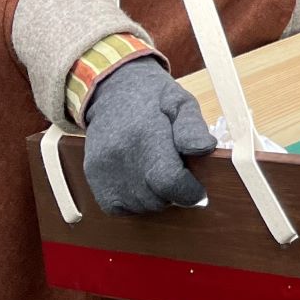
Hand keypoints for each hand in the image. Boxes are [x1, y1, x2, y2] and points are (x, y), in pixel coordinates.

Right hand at [80, 56, 215, 214]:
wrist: (112, 91)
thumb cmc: (154, 99)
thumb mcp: (180, 102)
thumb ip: (193, 127)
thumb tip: (206, 149)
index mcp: (147, 136)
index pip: (169, 182)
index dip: (189, 193)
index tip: (198, 190)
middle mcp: (121, 155)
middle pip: (157, 199)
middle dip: (173, 192)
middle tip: (176, 171)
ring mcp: (104, 169)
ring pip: (140, 206)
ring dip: (154, 198)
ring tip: (157, 172)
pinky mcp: (93, 177)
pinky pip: (118, 208)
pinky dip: (133, 201)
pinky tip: (140, 181)